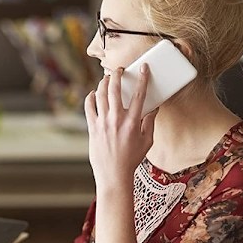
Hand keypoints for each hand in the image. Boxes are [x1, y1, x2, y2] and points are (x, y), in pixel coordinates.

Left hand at [84, 64, 156, 190]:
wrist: (113, 174)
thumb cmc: (131, 159)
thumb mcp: (147, 141)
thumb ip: (150, 123)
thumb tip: (153, 108)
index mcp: (132, 122)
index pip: (139, 95)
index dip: (143, 78)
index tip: (144, 68)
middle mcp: (116, 120)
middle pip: (115, 89)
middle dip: (117, 75)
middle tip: (119, 70)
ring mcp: (102, 123)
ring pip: (100, 95)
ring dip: (103, 83)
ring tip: (107, 79)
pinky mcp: (92, 128)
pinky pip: (88, 107)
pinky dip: (90, 98)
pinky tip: (93, 94)